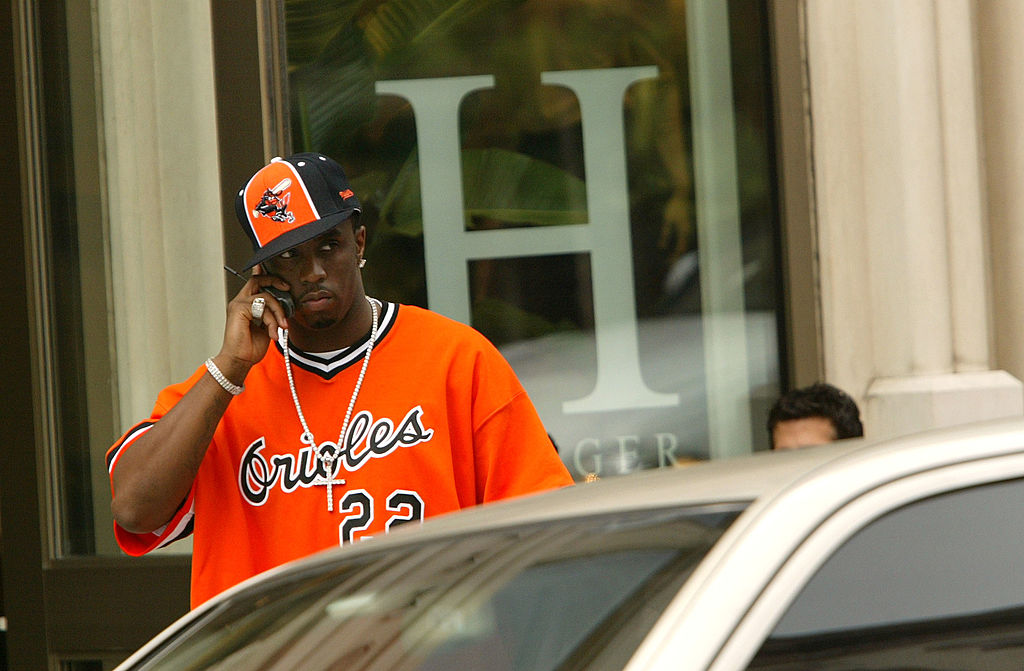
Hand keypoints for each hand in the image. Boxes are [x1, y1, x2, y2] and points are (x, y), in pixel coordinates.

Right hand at [215, 266, 291, 380]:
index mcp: (246, 305)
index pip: (255, 283)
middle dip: (274, 281)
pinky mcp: (239, 310)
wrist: (239, 361)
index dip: (266, 275)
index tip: (282, 279)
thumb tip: (284, 308)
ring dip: (278, 312)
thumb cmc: (249, 347)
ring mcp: (238, 305)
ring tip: (281, 327)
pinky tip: (272, 333)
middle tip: (287, 289)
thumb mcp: (266, 328)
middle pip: (257, 280)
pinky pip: (262, 307)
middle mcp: (240, 302)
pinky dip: (271, 320)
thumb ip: (272, 315)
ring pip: (265, 296)